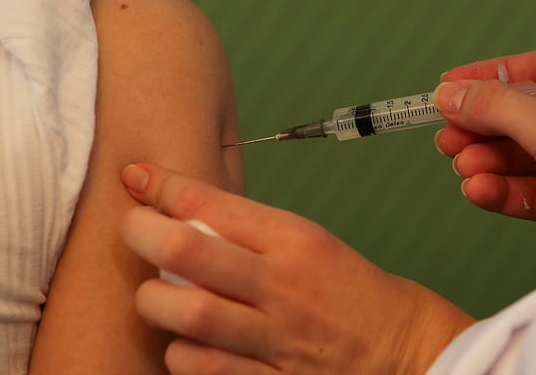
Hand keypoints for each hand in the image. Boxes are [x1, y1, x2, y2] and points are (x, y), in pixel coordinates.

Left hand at [120, 164, 474, 373]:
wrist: (404, 347)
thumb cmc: (350, 291)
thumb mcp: (309, 243)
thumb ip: (248, 232)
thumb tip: (179, 214)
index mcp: (294, 240)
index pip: (213, 203)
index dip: (162, 186)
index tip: (138, 180)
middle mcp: (283, 286)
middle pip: (187, 252)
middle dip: (141, 233)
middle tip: (131, 229)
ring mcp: (277, 339)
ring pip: (188, 315)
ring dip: (156, 302)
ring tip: (156, 295)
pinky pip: (205, 369)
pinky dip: (182, 355)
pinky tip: (185, 344)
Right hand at [433, 48, 535, 253]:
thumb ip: (500, 107)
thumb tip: (451, 93)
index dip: (497, 74)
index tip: (451, 84)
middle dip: (489, 127)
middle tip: (447, 133)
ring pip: (534, 156)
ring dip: (492, 161)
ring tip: (461, 166)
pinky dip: (508, 191)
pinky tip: (480, 191)